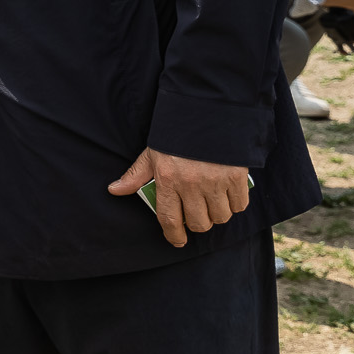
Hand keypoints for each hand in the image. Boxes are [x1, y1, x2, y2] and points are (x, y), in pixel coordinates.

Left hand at [107, 149, 252, 248]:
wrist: (207, 112)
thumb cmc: (176, 135)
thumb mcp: (152, 153)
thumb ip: (135, 175)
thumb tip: (114, 190)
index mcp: (168, 179)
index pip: (169, 219)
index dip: (174, 235)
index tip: (177, 240)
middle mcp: (192, 184)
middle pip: (199, 223)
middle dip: (197, 223)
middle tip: (196, 213)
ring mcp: (216, 181)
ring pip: (220, 217)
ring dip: (217, 214)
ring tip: (212, 202)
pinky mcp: (237, 177)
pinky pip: (239, 205)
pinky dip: (234, 204)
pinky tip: (228, 195)